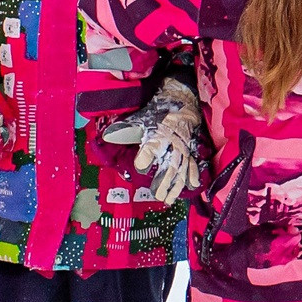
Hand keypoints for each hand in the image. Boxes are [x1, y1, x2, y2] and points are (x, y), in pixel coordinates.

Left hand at [101, 77, 204, 206]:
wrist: (182, 102)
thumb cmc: (159, 113)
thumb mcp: (142, 119)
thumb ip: (126, 130)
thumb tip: (108, 136)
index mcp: (160, 134)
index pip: (152, 146)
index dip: (146, 157)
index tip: (140, 166)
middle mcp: (173, 143)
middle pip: (169, 164)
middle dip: (163, 180)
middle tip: (157, 194)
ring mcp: (184, 148)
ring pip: (181, 169)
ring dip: (175, 185)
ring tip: (168, 199)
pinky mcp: (190, 151)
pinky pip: (192, 164)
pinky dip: (193, 175)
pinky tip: (192, 186)